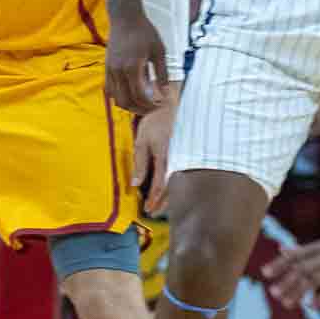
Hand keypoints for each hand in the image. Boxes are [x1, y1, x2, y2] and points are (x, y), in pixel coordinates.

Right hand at [104, 12, 168, 114]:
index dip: (151, 104)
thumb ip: (162, 73)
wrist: (125, 17)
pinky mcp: (106, 67)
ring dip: (129, 105)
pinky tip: (131, 94)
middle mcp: (118, 71)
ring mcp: (110, 70)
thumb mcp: (159, 51)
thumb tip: (165, 92)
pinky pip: (110, 89)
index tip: (161, 104)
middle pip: (126, 101)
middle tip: (153, 108)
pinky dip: (119, 96)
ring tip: (142, 104)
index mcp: (132, 68)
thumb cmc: (144, 32)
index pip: (140, 96)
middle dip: (140, 109)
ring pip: (115, 98)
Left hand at [132, 85, 178, 214]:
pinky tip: (169, 189)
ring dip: (168, 196)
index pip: (159, 186)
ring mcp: (182, 158)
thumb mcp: (141, 142)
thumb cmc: (154, 122)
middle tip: (153, 213)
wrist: (170, 106)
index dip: (154, 200)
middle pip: (170, 189)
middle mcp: (176, 161)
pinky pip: (179, 174)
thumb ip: (140, 164)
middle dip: (162, 203)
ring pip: (176, 183)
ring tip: (160, 205)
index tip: (148, 210)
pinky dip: (173, 184)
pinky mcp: (184, 154)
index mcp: (164, 159)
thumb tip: (135, 184)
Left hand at [265, 230, 319, 310]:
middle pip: (304, 268)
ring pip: (317, 280)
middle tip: (273, 292)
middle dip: (287, 281)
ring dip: (300, 291)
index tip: (265, 273)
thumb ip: (304, 249)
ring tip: (286, 303)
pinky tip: (311, 305)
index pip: (297, 255)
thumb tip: (281, 249)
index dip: (280, 263)